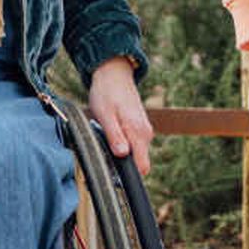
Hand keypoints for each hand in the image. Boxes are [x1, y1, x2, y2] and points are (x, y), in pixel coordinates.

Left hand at [86, 56, 154, 177]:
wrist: (113, 74)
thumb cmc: (107, 93)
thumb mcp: (105, 115)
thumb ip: (115, 136)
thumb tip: (122, 155)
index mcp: (138, 133)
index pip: (142, 167)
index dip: (128, 174)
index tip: (112, 172)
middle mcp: (145, 134)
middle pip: (138, 163)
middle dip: (121, 162)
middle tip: (102, 148)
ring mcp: (144, 131)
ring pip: (134, 154)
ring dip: (119, 151)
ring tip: (104, 135)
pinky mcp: (140, 128)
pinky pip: (133, 145)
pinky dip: (121, 142)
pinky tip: (110, 131)